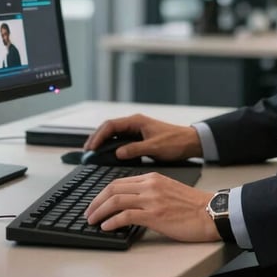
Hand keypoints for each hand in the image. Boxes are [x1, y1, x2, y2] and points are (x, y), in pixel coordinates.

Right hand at [83, 114, 203, 161]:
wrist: (190, 142)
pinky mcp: (139, 138)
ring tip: (93, 153)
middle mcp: (134, 123)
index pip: (111, 125)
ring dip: (103, 142)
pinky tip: (107, 155)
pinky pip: (121, 140)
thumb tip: (118, 153)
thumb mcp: (155, 147)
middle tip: (86, 151)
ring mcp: (136, 130)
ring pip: (114, 134)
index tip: (91, 147)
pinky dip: (111, 146)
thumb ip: (136, 149)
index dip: (98, 136)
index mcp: (136, 121)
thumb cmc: (175, 141)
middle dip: (96, 138)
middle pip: (109, 128)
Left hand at [84, 172, 220, 241]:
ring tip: (93, 221)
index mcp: (152, 178)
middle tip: (88, 213)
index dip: (103, 193)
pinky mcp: (155, 214)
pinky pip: (126, 216)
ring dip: (100, 211)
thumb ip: (150, 192)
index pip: (119, 181)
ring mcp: (152, 199)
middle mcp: (150, 185)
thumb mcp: (167, 190)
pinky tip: (107, 227)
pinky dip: (112, 221)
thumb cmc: (192, 205)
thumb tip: (131, 203)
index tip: (96, 203)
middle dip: (96, 201)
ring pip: (117, 200)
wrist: (210, 212)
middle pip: (113, 189)